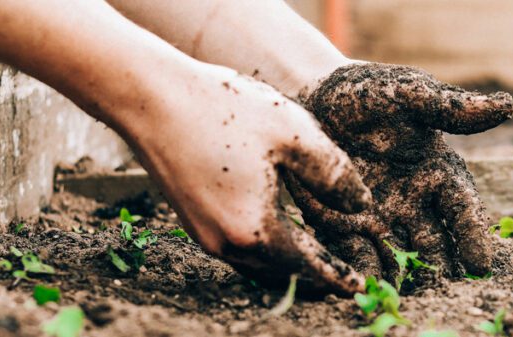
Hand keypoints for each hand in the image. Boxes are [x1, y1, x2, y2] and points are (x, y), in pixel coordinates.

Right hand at [118, 63, 372, 294]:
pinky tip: (279, 233)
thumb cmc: (224, 109)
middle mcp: (226, 243)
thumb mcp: (294, 133)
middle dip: (315, 278)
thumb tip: (361, 205)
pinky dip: (265, 251)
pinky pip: (238, 249)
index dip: (337, 276)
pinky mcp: (192, 220)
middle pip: (282, 274)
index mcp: (256, 229)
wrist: (151, 98)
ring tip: (316, 261)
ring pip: (258, 265)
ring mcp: (204, 234)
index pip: (309, 266)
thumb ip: (334, 174)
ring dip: (289, 267)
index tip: (360, 287)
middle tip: (343, 279)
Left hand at [286, 62, 512, 281]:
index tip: (481, 264)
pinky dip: (364, 272)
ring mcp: (381, 218)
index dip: (473, 236)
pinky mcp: (344, 226)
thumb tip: (506, 105)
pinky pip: (357, 255)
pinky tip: (366, 287)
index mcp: (438, 173)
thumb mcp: (408, 93)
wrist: (313, 97)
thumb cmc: (368, 92)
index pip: (462, 210)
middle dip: (442, 269)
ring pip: (400, 257)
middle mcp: (414, 203)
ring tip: (408, 298)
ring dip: (406, 278)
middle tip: (446, 292)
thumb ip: (450, 107)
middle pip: (435, 244)